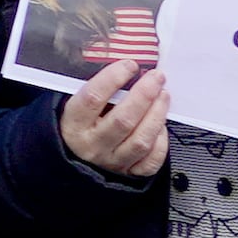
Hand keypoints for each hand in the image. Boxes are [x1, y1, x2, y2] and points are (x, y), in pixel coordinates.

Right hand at [60, 52, 171, 180]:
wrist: (73, 155)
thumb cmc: (79, 123)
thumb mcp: (78, 102)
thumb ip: (99, 86)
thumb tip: (127, 66)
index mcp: (74, 123)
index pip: (93, 98)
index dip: (113, 78)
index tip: (129, 65)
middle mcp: (92, 144)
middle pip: (123, 120)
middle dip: (144, 95)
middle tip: (156, 77)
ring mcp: (111, 161)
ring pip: (140, 141)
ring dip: (157, 115)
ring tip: (164, 95)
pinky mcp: (127, 173)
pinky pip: (150, 161)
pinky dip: (161, 142)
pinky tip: (161, 125)